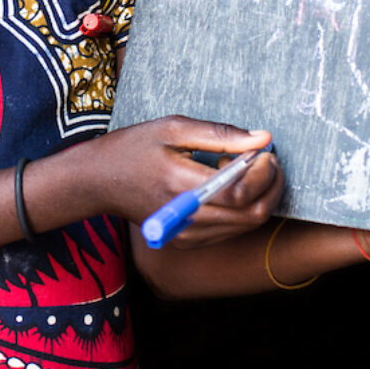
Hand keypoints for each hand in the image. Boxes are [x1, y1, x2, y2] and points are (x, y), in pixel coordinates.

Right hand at [93, 116, 284, 247]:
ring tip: (240, 169)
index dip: (263, 172)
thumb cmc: (133, 148)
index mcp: (181, 184)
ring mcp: (187, 234)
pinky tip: (227, 186)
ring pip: (246, 225)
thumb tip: (263, 138)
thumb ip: (221, 134)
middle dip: (270, 185)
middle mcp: (186, 217)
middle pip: (251, 214)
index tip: (265, 151)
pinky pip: (231, 230)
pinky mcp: (188, 241)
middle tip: (265, 159)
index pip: (240, 192)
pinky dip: (242, 209)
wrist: (99, 181)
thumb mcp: (173, 127)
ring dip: (258, 196)